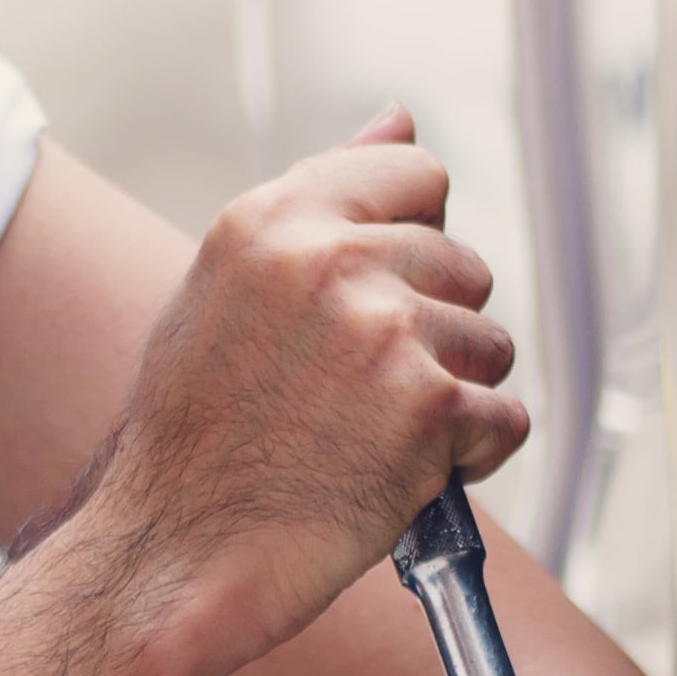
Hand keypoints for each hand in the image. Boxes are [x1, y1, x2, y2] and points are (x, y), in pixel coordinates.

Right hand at [75, 114, 527, 674]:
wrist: (172, 555)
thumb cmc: (195, 440)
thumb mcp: (229, 289)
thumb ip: (321, 200)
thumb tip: (401, 120)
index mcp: (272, 219)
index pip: (414, 176)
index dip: (413, 244)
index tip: (380, 299)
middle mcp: (328, 259)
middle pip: (463, 266)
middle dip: (432, 333)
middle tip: (355, 397)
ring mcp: (383, 329)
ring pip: (491, 344)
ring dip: (452, 399)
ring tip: (370, 440)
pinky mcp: (426, 408)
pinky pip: (504, 419)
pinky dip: (469, 459)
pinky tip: (397, 478)